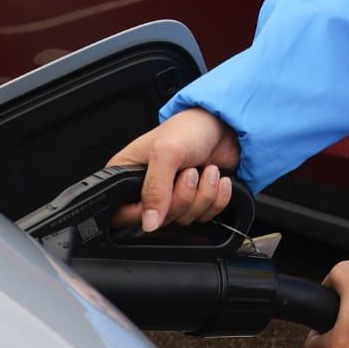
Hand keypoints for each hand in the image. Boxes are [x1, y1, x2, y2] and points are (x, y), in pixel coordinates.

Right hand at [106, 108, 241, 231]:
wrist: (224, 124)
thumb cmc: (190, 128)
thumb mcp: (166, 152)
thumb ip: (155, 189)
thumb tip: (149, 223)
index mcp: (127, 174)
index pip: (124, 213)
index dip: (144, 213)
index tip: (162, 200)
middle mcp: (148, 189)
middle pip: (160, 220)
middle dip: (183, 197)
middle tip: (190, 171)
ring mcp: (173, 196)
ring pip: (185, 219)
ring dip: (203, 195)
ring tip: (206, 170)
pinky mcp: (196, 199)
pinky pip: (206, 216)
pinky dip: (217, 198)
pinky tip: (217, 178)